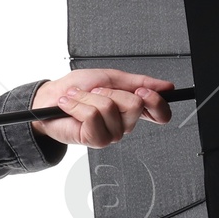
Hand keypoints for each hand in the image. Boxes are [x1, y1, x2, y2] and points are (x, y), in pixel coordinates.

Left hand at [30, 69, 173, 146]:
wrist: (52, 98)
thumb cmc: (78, 88)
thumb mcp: (112, 77)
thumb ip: (140, 81)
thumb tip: (166, 86)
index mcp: (132, 108)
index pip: (161, 114)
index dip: (156, 101)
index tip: (143, 91)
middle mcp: (125, 124)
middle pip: (135, 104)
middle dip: (111, 91)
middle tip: (96, 92)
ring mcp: (112, 134)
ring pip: (111, 108)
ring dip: (90, 97)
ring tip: (79, 98)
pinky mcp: (95, 140)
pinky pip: (93, 117)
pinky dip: (78, 105)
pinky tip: (71, 106)